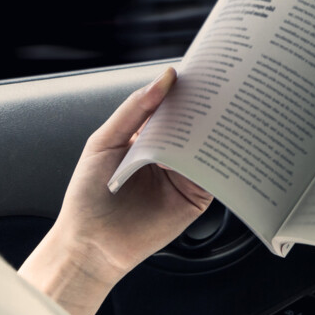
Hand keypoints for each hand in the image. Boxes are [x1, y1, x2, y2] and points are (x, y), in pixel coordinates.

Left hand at [20, 67, 212, 314]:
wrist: (91, 244)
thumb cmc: (88, 194)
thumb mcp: (105, 141)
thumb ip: (135, 109)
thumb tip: (166, 77)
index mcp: (148, 136)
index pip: (174, 107)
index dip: (188, 89)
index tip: (205, 70)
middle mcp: (170, 153)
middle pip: (195, 124)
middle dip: (208, 107)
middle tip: (225, 87)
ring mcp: (185, 174)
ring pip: (208, 146)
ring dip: (218, 131)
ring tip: (226, 113)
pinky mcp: (197, 196)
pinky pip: (214, 174)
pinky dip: (220, 161)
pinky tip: (221, 149)